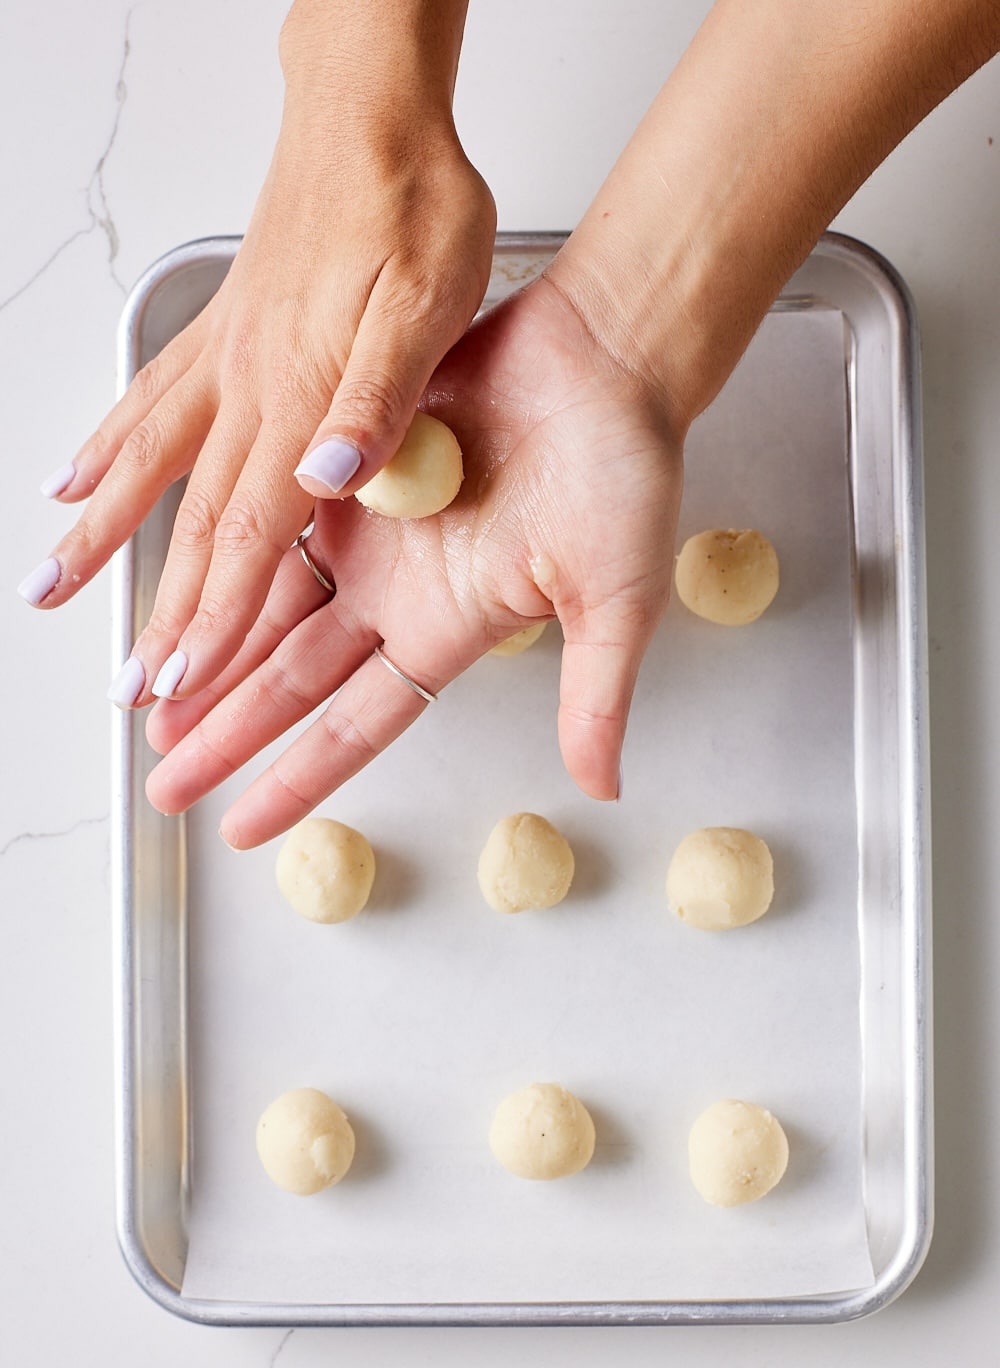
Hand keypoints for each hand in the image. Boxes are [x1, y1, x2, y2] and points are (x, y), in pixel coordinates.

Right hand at [26, 83, 494, 706]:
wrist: (374, 116)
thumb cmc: (413, 206)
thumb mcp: (431, 305)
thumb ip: (382, 397)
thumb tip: (333, 471)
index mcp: (302, 398)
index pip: (255, 533)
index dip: (219, 615)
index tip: (183, 678)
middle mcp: (248, 388)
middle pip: (195, 523)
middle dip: (161, 612)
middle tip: (128, 684)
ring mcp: (226, 361)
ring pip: (149, 468)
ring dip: (101, 538)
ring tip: (52, 591)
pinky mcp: (224, 334)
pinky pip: (151, 403)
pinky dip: (107, 449)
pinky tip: (74, 475)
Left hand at [143, 270, 685, 846]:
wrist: (605, 352)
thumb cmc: (625, 471)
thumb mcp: (616, 599)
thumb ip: (596, 694)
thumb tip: (604, 789)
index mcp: (447, 631)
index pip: (354, 727)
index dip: (296, 780)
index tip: (243, 827)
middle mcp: (395, 591)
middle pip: (289, 682)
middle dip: (227, 735)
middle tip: (165, 780)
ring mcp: (366, 529)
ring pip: (264, 608)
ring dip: (209, 652)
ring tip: (148, 699)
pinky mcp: (346, 462)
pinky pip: (268, 515)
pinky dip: (224, 553)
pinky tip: (176, 588)